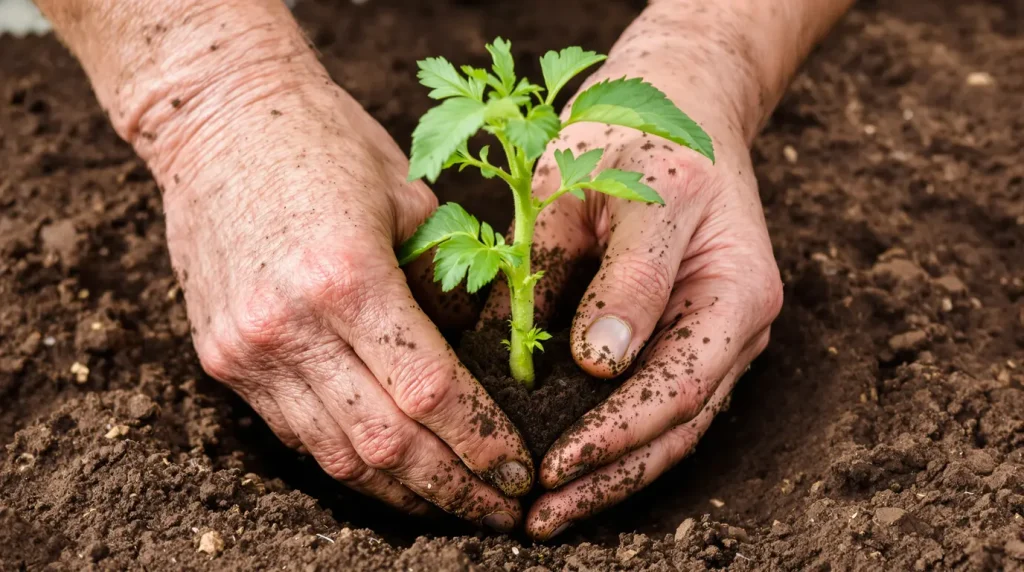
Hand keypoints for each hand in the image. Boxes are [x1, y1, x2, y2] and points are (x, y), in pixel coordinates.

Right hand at [148, 55, 531, 529]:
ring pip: (337, 455)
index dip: (482, 443)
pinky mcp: (222, 358)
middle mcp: (290, 326)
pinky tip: (390, 477)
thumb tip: (480, 357)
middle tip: (500, 511)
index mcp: (347, 278)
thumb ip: (443, 284)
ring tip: (452, 509)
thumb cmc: (326, 142)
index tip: (519, 472)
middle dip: (453, 489)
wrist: (217, 120)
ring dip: (402, 494)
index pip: (432, 392)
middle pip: (387, 443)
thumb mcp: (407, 199)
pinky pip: (297, 434)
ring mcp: (248, 349)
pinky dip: (348, 464)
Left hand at [483, 68, 783, 538]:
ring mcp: (719, 337)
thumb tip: (598, 363)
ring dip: (613, 476)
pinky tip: (574, 471)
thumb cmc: (637, 139)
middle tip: (541, 519)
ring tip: (551, 514)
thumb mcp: (619, 190)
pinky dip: (617, 443)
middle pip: (678, 424)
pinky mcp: (690, 339)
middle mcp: (738, 323)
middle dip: (609, 477)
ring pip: (672, 429)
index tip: (554, 466)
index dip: (613, 433)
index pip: (676, 384)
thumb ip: (617, 276)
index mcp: (736, 286)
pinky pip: (659, 406)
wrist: (674, 110)